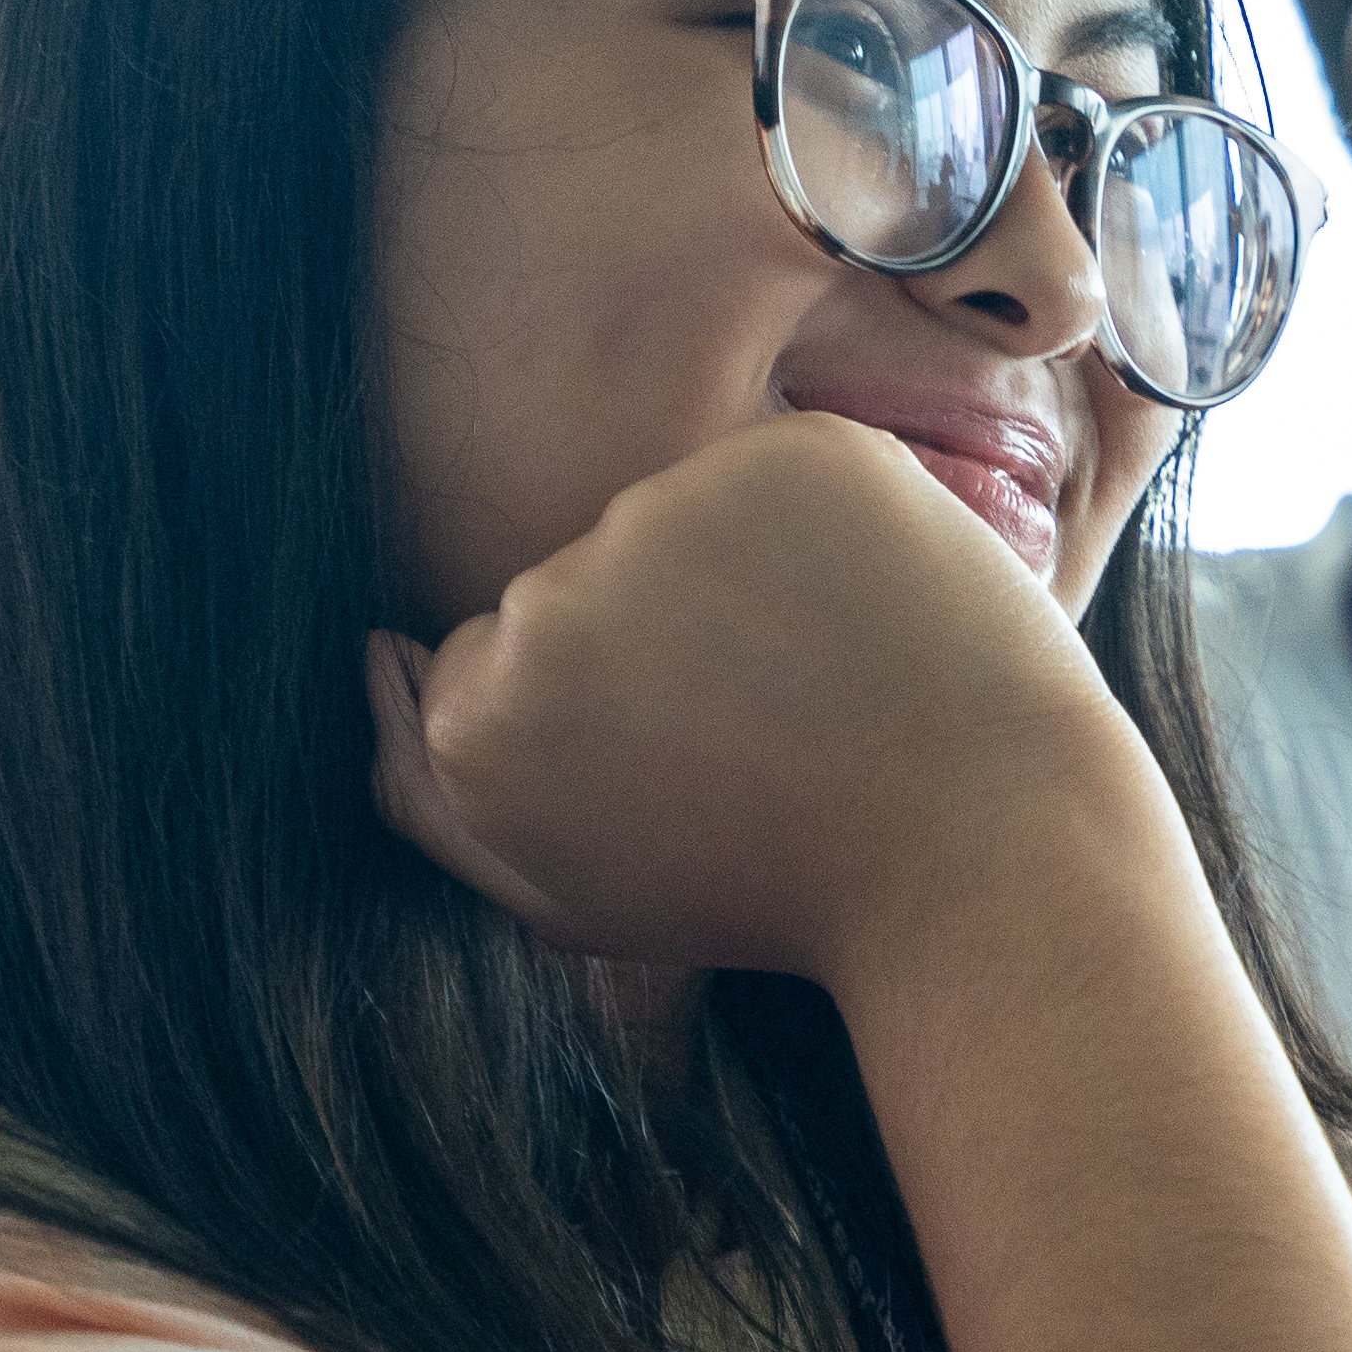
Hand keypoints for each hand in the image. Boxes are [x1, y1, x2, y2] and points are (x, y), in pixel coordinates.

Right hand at [365, 411, 1164, 983]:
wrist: (980, 867)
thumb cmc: (771, 892)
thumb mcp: (570, 890)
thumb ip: (435, 792)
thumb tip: (371, 656)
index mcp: (483, 718)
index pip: (501, 651)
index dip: (606, 713)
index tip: (681, 769)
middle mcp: (553, 602)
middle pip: (585, 578)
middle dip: (668, 639)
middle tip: (769, 738)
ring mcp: (676, 514)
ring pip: (685, 519)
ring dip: (748, 579)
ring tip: (830, 688)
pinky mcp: (797, 458)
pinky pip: (791, 476)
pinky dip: (836, 534)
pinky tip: (880, 623)